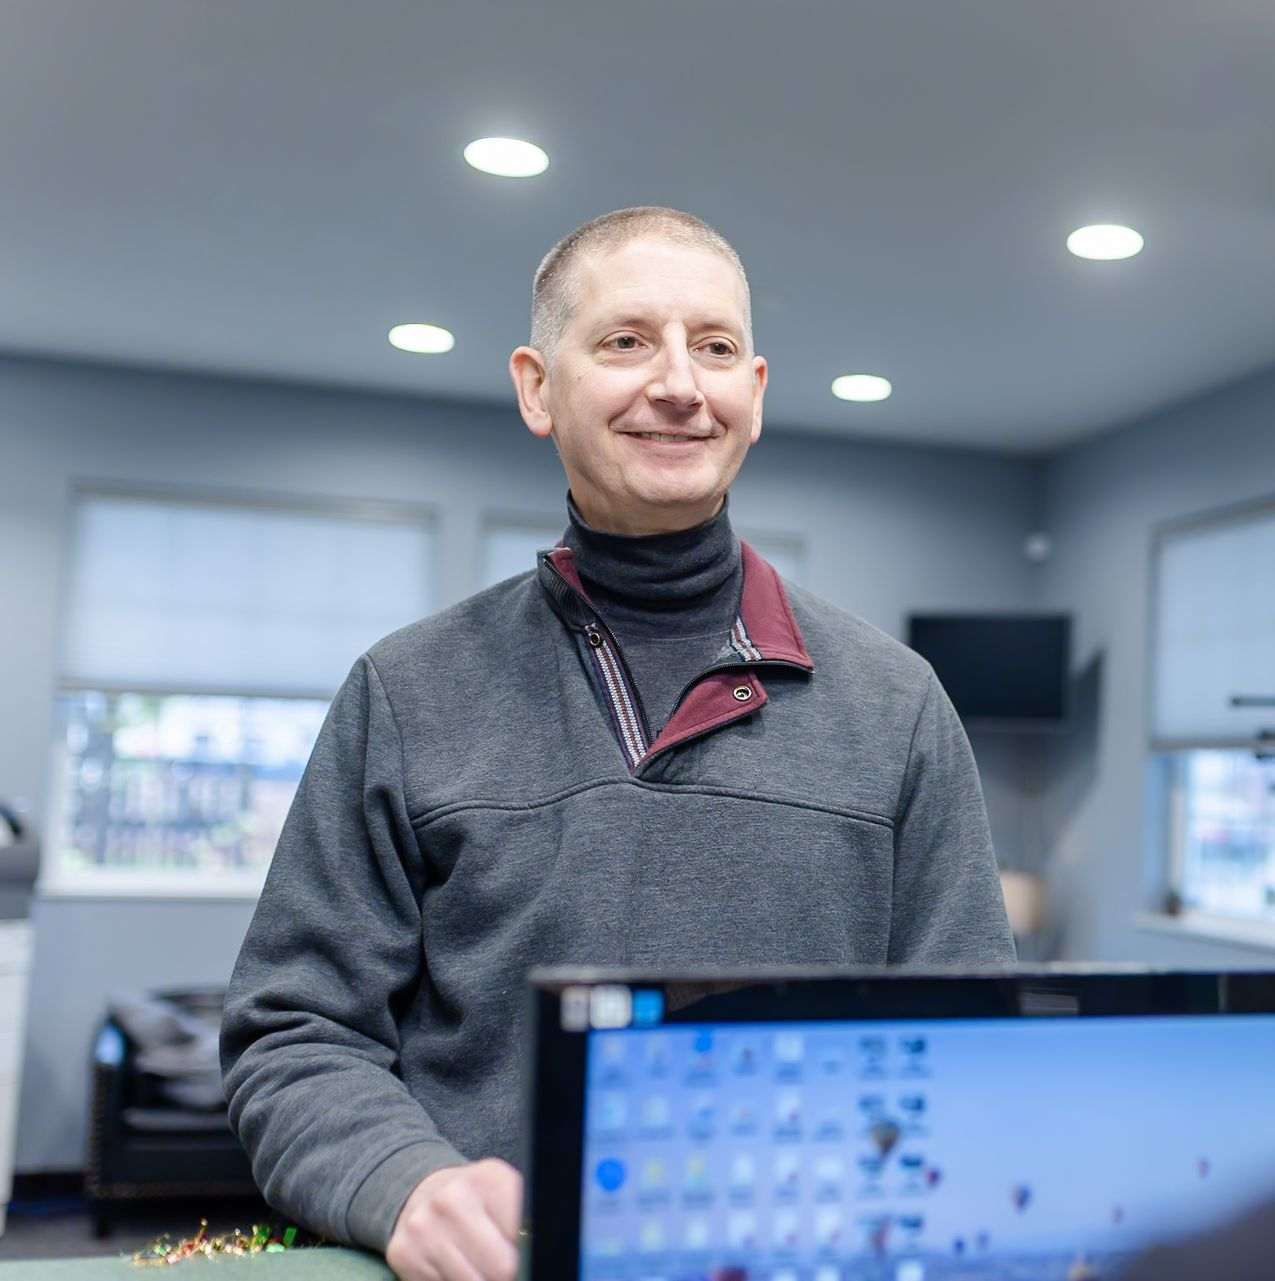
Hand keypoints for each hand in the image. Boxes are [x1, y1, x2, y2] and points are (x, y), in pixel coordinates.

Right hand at [385, 1158, 523, 1280]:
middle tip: (505, 1268)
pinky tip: (455, 1268)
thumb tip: (535, 1256)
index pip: (525, 1235)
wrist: (422, 1191)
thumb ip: (522, 1219)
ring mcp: (424, 1227)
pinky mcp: (404, 1253)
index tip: (524, 1254)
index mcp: (488, 1179)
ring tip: (481, 1268)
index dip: (529, 1252)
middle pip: (501, 1267)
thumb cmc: (476, 1200)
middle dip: (508, 1273)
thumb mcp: (505, 1194)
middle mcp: (452, 1200)